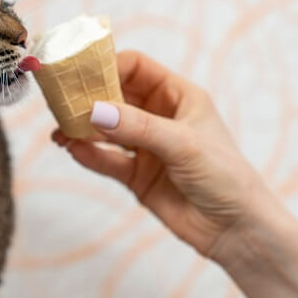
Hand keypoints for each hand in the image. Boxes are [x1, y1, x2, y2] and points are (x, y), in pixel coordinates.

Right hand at [53, 51, 271, 256]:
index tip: (79, 73)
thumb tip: (96, 111)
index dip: (107, 66)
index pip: (135, 67)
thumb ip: (139, 127)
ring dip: (83, 128)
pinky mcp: (136, 175)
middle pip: (115, 96)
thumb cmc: (226, 177)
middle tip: (61, 102)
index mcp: (178, 96)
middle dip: (88, 97)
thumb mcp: (184, 144)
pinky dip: (89, 154)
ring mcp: (146, 147)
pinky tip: (73, 150)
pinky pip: (106, 160)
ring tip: (61, 130)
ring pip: (106, 129)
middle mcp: (159, 117)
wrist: (236, 230)